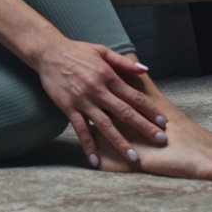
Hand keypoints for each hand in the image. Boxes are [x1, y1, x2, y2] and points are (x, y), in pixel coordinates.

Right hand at [33, 39, 167, 165]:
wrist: (48, 52)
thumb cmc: (76, 51)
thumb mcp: (102, 51)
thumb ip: (124, 62)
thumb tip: (145, 70)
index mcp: (108, 76)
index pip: (134, 97)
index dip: (150, 110)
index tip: (163, 123)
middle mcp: (98, 90)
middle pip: (125, 112)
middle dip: (144, 127)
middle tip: (160, 140)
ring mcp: (83, 101)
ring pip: (105, 125)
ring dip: (120, 142)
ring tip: (133, 156)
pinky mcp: (68, 108)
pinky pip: (80, 130)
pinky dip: (88, 146)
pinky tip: (95, 161)